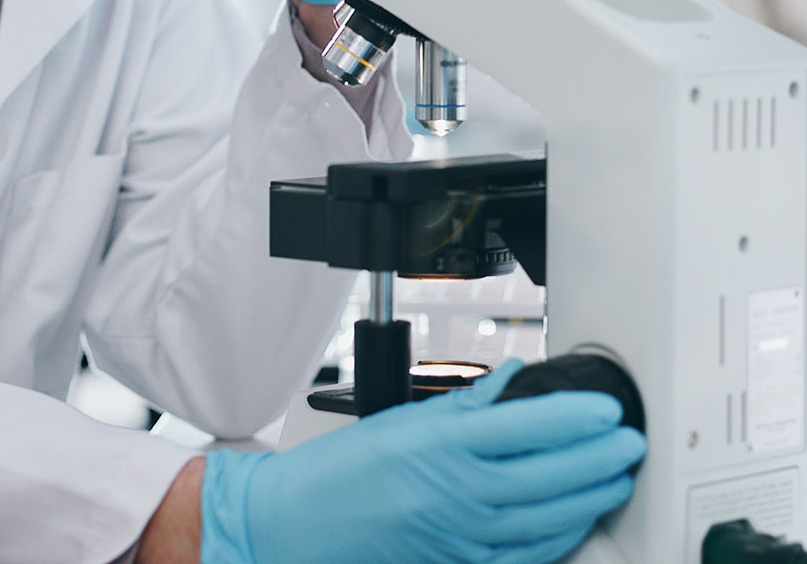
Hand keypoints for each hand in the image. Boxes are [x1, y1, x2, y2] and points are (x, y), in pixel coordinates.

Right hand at [200, 359, 645, 563]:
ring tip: (616, 476)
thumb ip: (466, 404)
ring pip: (544, 521)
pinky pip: (522, 559)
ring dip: (588, 498)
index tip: (605, 405)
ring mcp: (460, 538)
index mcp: (440, 447)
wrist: (301, 526)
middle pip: (545, 477)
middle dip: (596, 458)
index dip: (573, 417)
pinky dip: (557, 540)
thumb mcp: (403, 420)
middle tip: (629, 440)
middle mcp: (455, 494)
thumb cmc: (345, 471)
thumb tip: (513, 382)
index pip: (523, 427)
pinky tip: (577, 521)